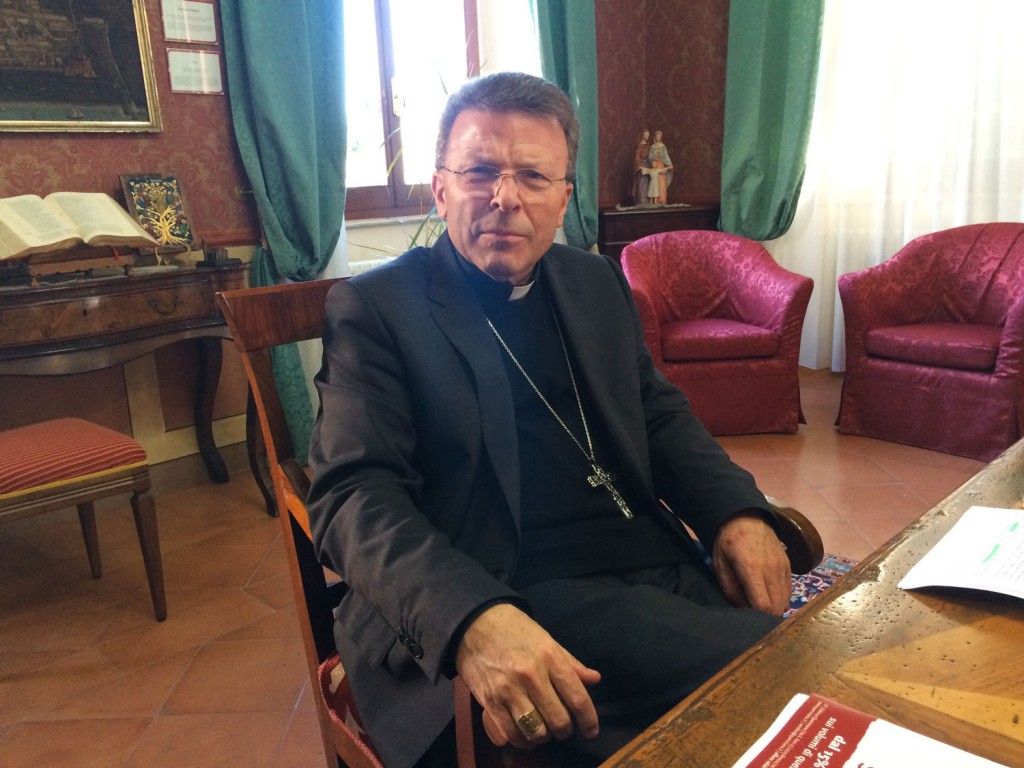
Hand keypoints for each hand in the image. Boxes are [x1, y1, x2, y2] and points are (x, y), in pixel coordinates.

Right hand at [454, 603, 601, 749]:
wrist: (474, 623)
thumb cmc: (515, 630)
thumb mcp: (547, 640)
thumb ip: (570, 663)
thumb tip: (595, 679)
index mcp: (550, 658)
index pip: (578, 698)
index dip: (589, 721)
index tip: (590, 731)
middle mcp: (532, 676)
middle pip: (558, 720)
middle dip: (565, 731)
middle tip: (562, 727)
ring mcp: (508, 690)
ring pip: (535, 732)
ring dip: (542, 736)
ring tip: (542, 730)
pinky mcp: (489, 701)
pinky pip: (510, 734)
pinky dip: (520, 740)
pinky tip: (523, 733)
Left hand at [711, 511, 790, 614]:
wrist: (746, 517)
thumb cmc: (728, 541)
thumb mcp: (720, 564)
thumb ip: (730, 589)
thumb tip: (742, 609)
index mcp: (752, 569)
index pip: (763, 605)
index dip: (755, 615)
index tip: (746, 615)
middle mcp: (772, 570)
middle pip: (777, 606)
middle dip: (765, 615)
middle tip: (752, 611)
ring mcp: (783, 567)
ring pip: (785, 600)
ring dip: (774, 607)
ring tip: (759, 602)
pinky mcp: (789, 566)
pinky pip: (789, 591)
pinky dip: (780, 597)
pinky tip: (768, 593)